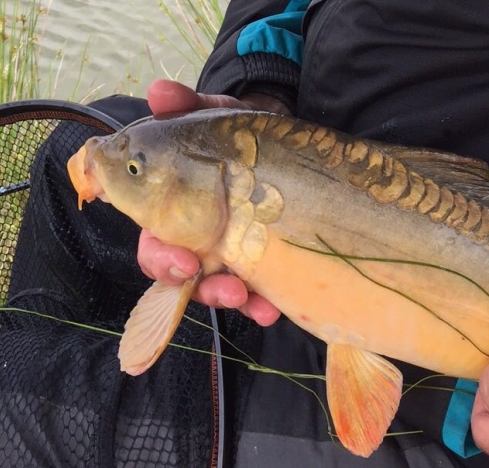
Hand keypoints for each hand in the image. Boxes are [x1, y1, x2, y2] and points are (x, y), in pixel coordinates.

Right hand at [136, 80, 285, 325]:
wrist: (286, 140)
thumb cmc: (237, 135)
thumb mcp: (216, 116)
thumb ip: (187, 106)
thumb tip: (160, 92)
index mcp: (173, 211)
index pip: (155, 245)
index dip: (162, 259)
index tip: (184, 262)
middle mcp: (197, 239)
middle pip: (185, 278)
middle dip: (201, 288)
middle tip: (226, 289)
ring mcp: (229, 254)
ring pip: (219, 290)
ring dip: (233, 300)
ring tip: (254, 302)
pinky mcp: (261, 262)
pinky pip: (257, 292)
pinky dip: (263, 304)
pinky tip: (273, 307)